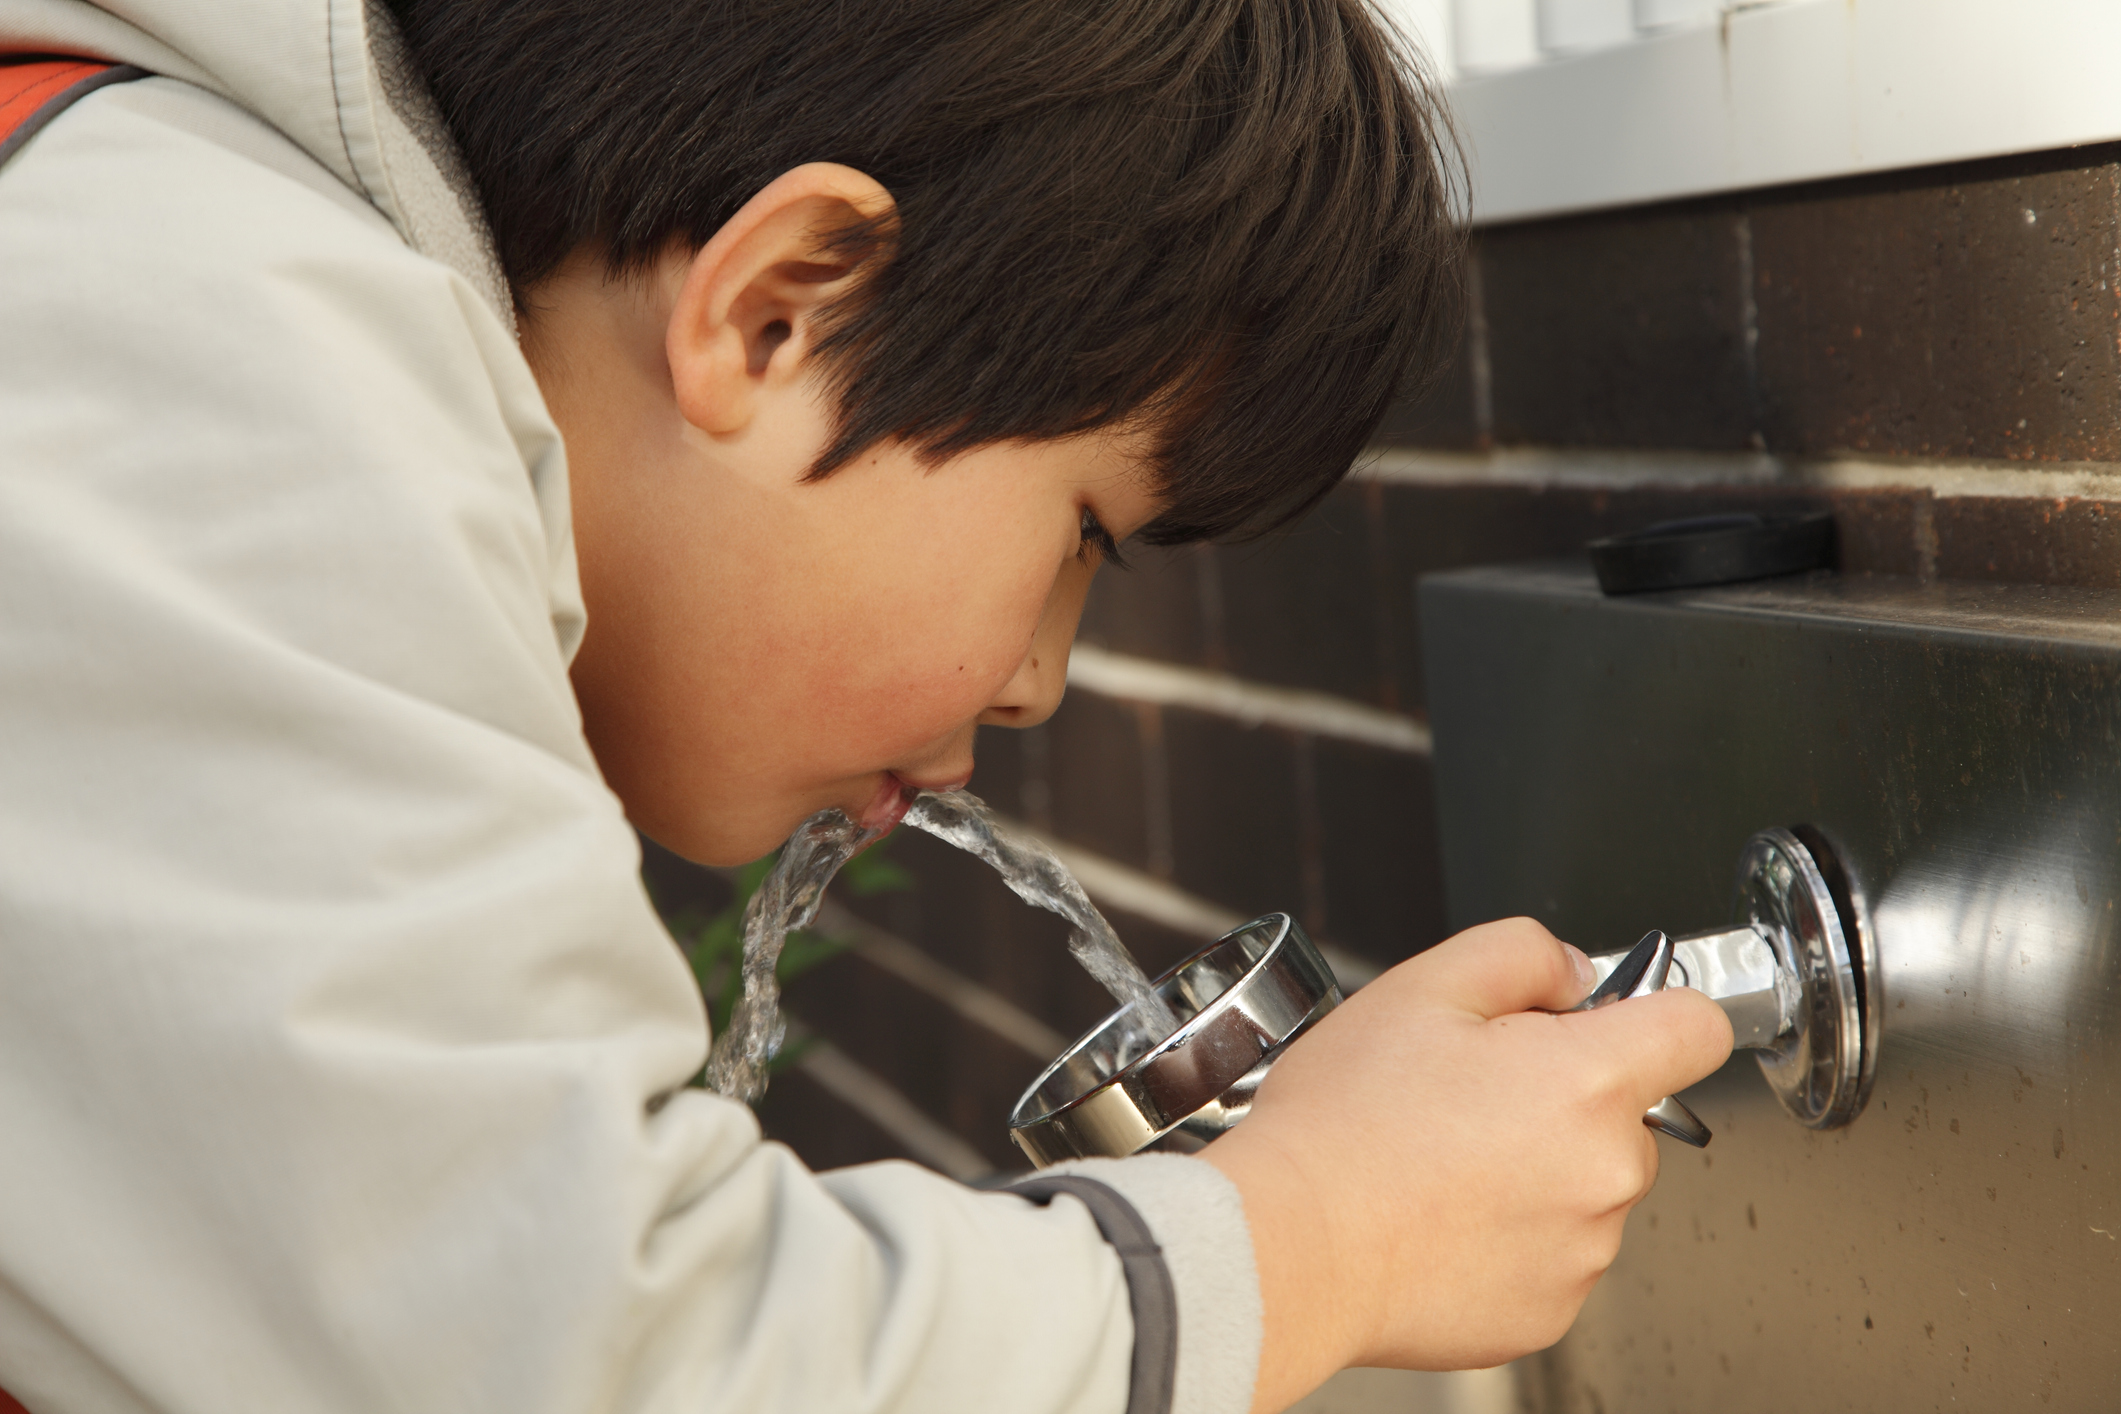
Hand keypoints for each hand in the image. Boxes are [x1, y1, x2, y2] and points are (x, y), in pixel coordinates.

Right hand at [1201, 917, 1733, 1411]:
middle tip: (1467, 1096)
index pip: (1697, 1027)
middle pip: (1626, 1113)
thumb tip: (1574, 974)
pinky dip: (1509, 1237)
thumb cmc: (1344, 1124)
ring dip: (1535, 1170)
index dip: (1654, 1009)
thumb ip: (1522, 953)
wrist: (1292, 1244)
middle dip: (1562, 1096)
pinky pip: (1551, 1255)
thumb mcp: (1421, 987)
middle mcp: (1605, 1172)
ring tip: (1440, 1163)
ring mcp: (1583, 1252)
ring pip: (1585, 1187)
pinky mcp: (1548, 1312)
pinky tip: (1440, 1218)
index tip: (1611, 1019)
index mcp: (1587, 1081)